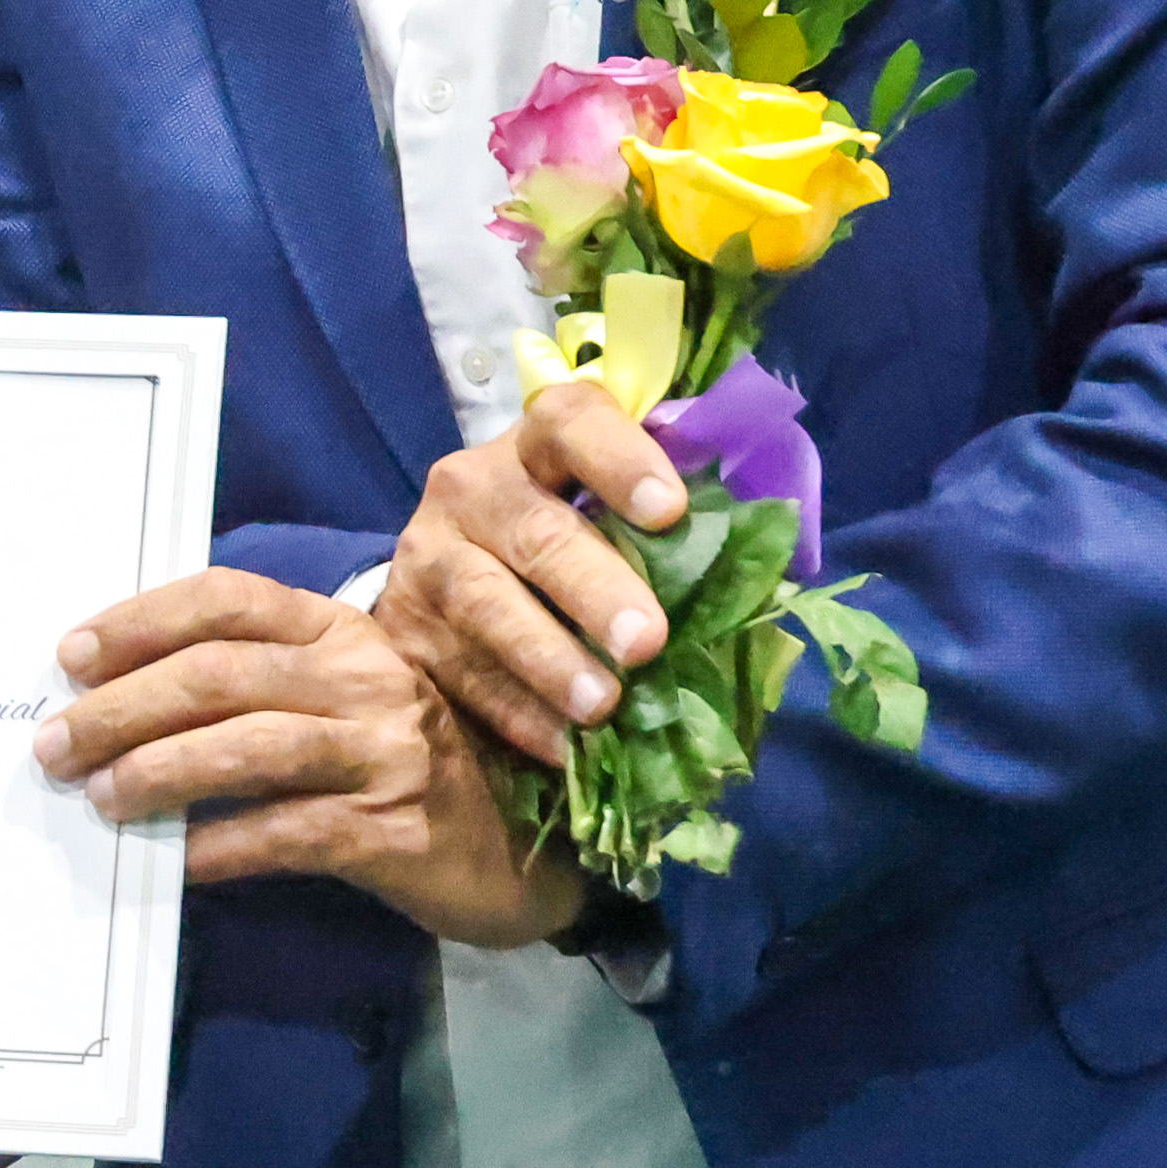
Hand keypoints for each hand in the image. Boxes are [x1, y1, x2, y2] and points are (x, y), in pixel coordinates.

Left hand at [35, 568, 578, 946]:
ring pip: (246, 746)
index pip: (227, 599)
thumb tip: (119, 700)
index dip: (140, 621)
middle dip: (121, 708)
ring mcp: (385, 750)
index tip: (69, 656)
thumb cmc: (403, 765)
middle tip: (54, 744)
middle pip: (219, 674)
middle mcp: (365, 675)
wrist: (522, 847)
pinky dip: (216, 847)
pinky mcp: (393, 827)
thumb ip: (257, 685)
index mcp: (343, 629)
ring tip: (99, 797)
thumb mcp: (343, 700)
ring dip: (155, 773)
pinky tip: (174, 861)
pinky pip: (283, 833)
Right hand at [378, 380, 693, 767]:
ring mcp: (431, 559)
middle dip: (595, 588)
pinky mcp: (404, 628)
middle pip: (536, 531)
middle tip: (648, 642)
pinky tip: (563, 746)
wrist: (442, 587)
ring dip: (550, 659)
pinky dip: (518, 713)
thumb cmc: (561, 543)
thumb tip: (763, 551)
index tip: (670, 510)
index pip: (571, 422)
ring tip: (602, 706)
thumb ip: (662, 517)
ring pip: (488, 604)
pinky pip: (464, 672)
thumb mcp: (601, 512)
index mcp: (535, 446)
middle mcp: (473, 489)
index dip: (620, 460)